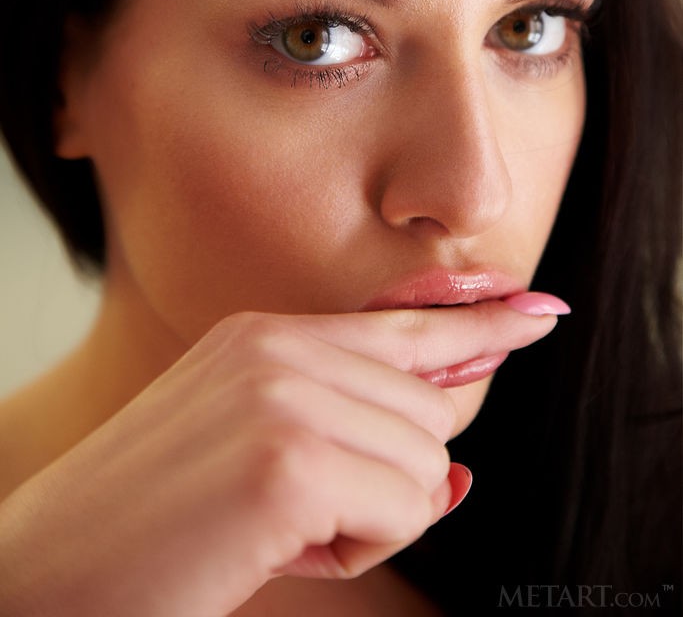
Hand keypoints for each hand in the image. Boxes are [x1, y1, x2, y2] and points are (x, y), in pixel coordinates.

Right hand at [0, 298, 559, 615]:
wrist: (44, 575)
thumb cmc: (153, 524)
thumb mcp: (253, 451)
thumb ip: (354, 439)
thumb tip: (459, 471)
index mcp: (265, 334)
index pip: (403, 322)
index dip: (479, 318)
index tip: (538, 311)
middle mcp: (277, 345)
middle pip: (430, 406)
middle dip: (388, 478)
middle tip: (293, 511)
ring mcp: (282, 395)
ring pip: (427, 460)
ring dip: (370, 518)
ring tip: (275, 528)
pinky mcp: (288, 461)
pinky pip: (405, 504)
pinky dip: (360, 545)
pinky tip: (281, 545)